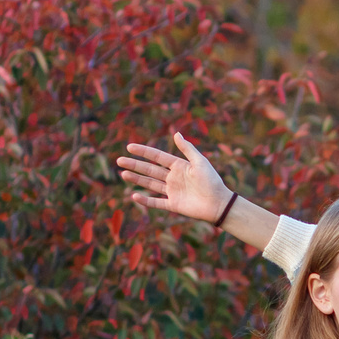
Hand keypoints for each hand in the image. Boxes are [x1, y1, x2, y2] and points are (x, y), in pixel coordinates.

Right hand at [117, 132, 233, 224]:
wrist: (219, 203)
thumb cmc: (212, 181)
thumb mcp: (200, 162)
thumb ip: (187, 149)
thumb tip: (175, 133)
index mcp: (179, 166)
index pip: (157, 157)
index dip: (143, 151)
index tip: (129, 147)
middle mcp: (173, 178)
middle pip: (149, 170)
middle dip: (134, 165)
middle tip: (119, 160)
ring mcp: (172, 191)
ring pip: (150, 184)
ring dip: (136, 179)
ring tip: (123, 174)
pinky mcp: (173, 205)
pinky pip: (156, 202)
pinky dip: (145, 200)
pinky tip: (134, 195)